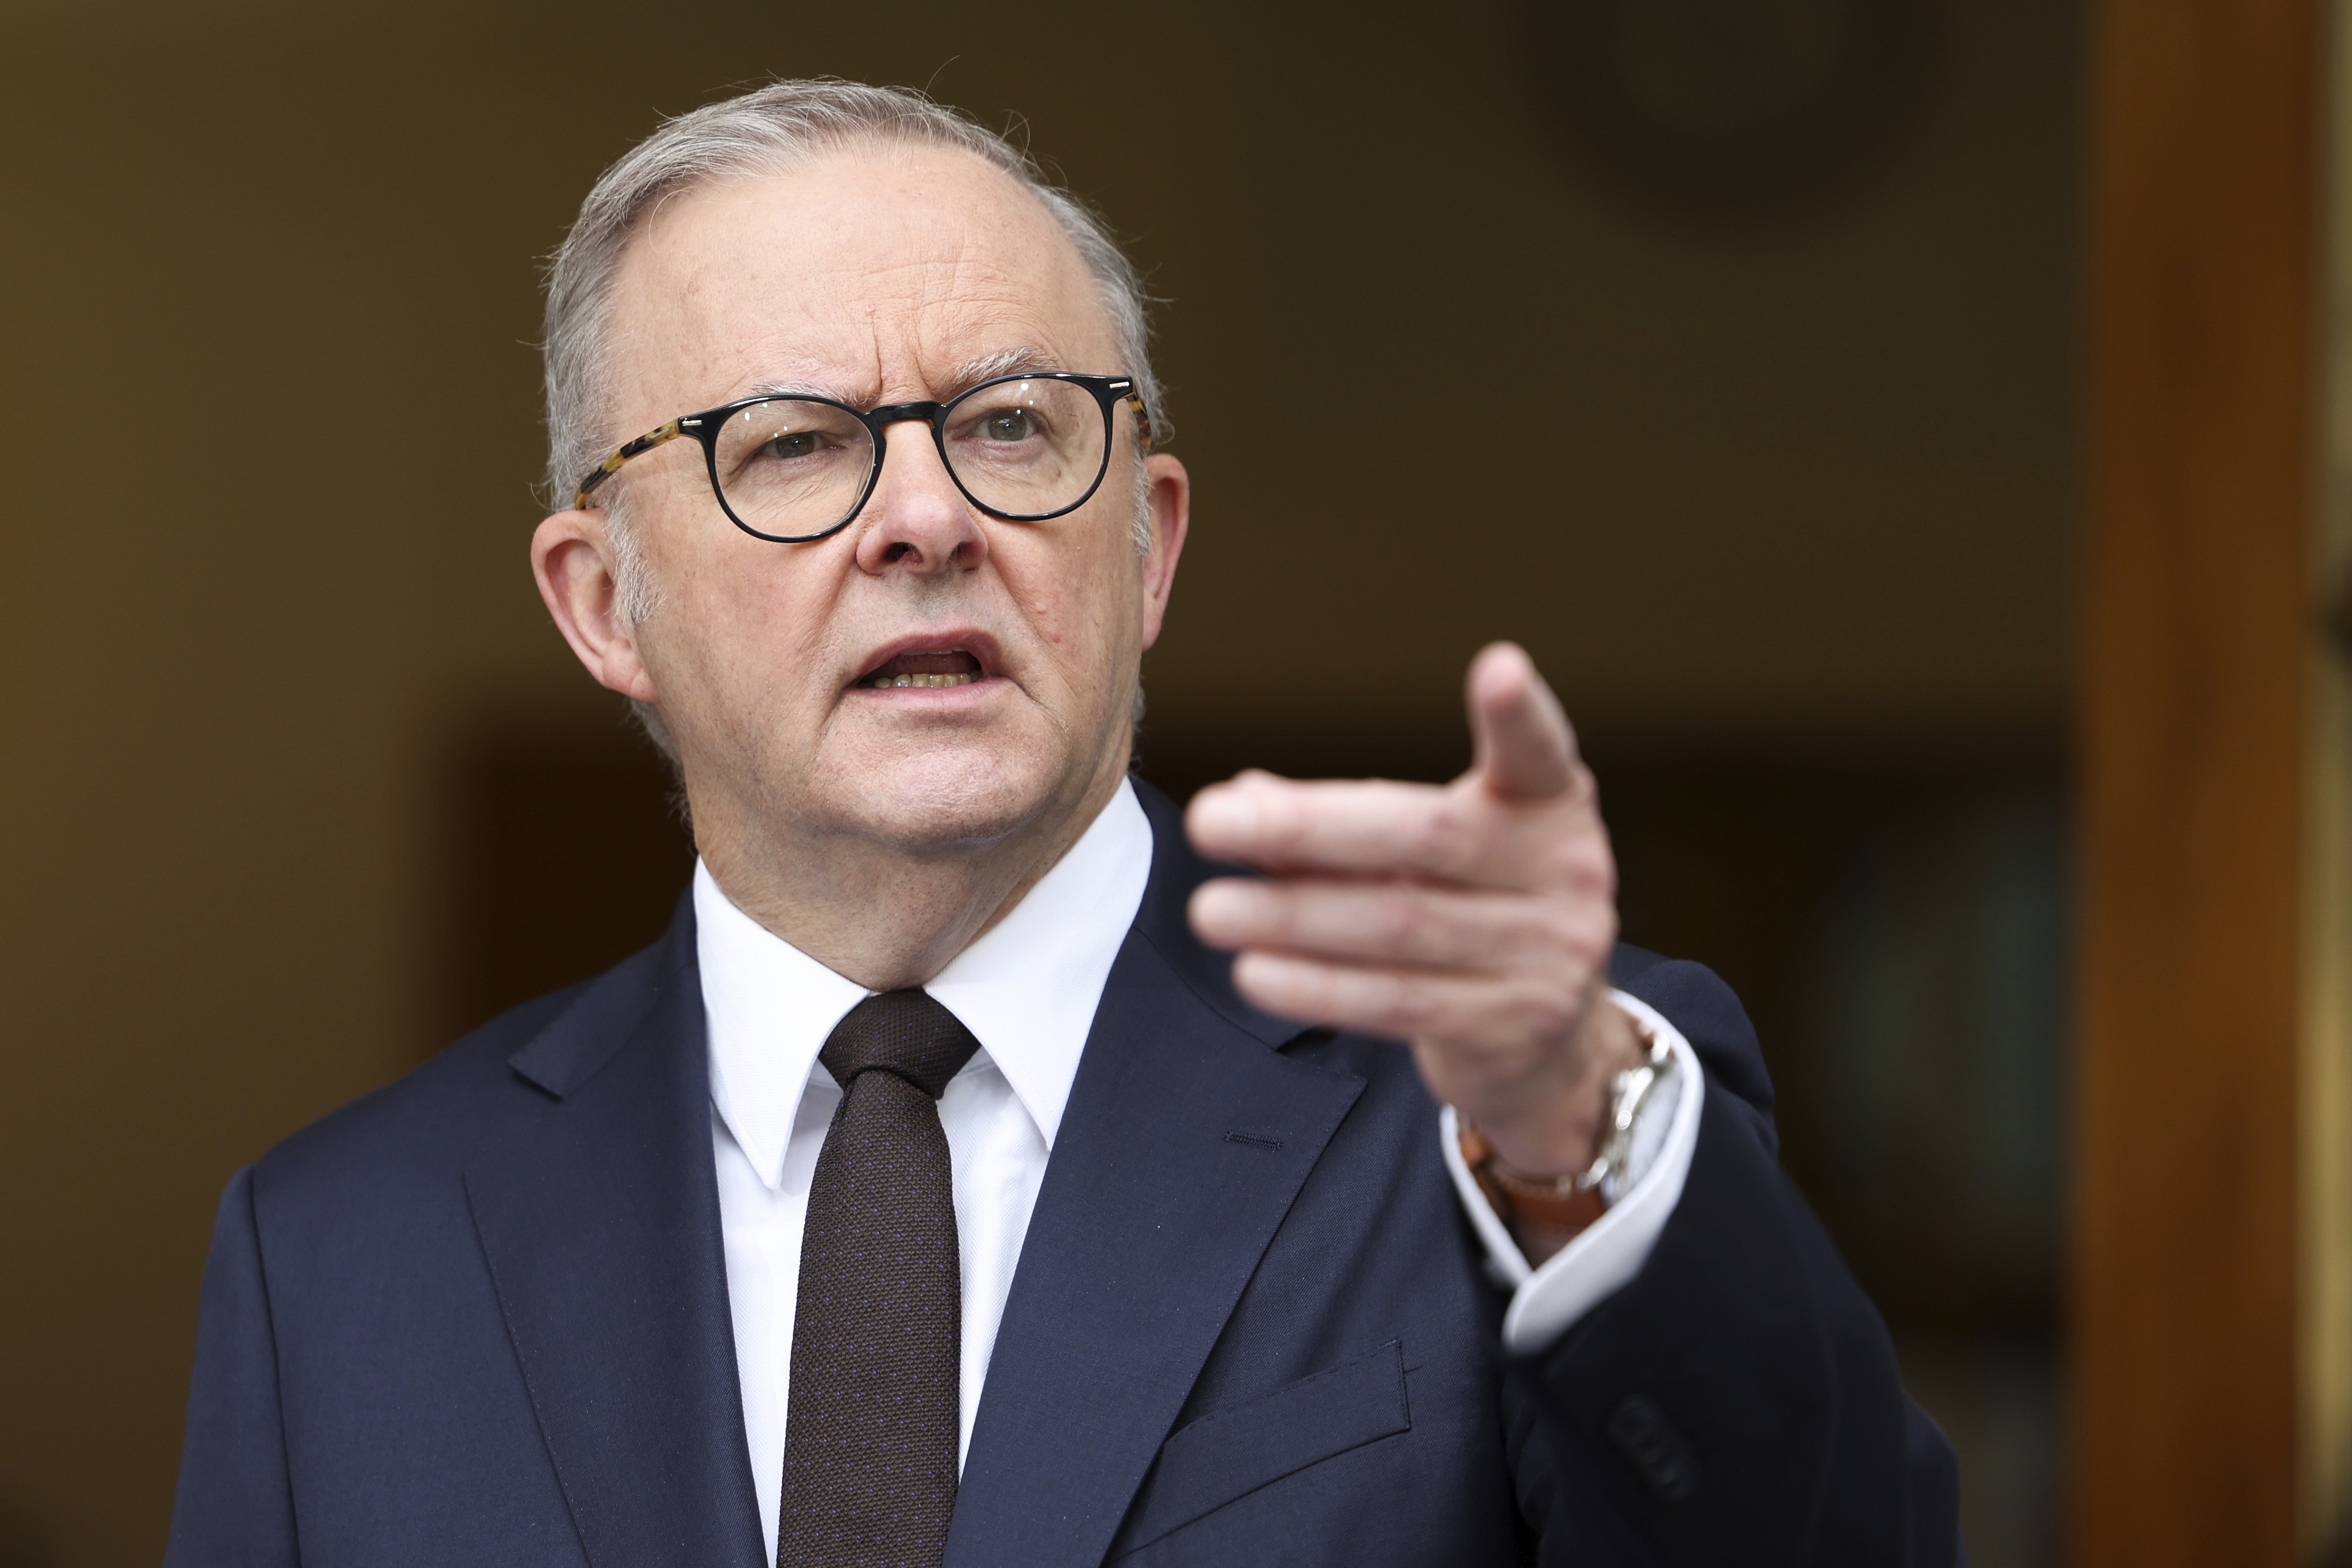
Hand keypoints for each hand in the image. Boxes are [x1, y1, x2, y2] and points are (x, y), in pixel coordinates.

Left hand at [1185, 643, 1642, 1179]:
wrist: (1553, 1043)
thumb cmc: (1476, 911)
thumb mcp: (1435, 853)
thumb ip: (1345, 823)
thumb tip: (1241, 799)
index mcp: (1550, 805)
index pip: (1539, 752)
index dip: (1520, 713)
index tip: (1498, 667)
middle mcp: (1564, 873)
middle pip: (1425, 837)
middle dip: (1307, 828)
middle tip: (1209, 821)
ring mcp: (1544, 956)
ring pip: (1397, 924)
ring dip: (1290, 916)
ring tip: (1211, 909)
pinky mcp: (1509, 1029)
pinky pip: (1396, 1001)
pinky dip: (1317, 986)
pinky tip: (1256, 972)